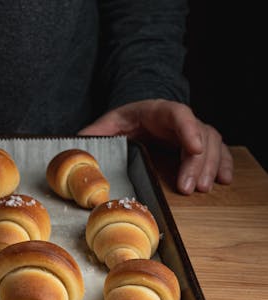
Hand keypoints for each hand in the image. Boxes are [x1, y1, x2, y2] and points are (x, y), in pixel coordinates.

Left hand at [79, 99, 232, 194]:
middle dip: (198, 161)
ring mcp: (192, 131)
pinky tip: (224, 180)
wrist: (135, 119)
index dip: (188, 129)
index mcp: (157, 110)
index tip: (194, 148)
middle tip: (190, 187)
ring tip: (202, 189)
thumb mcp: (105, 126)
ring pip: (212, 143)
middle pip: (199, 133)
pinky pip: (217, 151)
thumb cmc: (121, 123)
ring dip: (210, 167)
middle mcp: (179, 119)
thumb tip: (75, 146)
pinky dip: (223, 164)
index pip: (178, 113)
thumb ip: (93, 135)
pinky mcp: (197, 144)